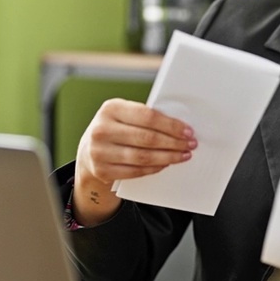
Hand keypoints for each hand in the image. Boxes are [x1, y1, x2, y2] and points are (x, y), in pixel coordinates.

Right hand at [72, 99, 196, 225]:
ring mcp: (99, 152)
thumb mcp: (123, 115)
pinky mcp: (102, 171)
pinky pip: (136, 171)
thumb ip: (145, 117)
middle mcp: (101, 129)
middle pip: (147, 138)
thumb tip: (179, 127)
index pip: (147, 116)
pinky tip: (166, 164)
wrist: (89, 150)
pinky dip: (155, 168)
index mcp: (110, 108)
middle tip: (190, 145)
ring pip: (143, 157)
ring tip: (183, 155)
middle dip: (173, 142)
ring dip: (168, 157)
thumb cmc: (116, 128)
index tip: (188, 131)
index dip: (171, 125)